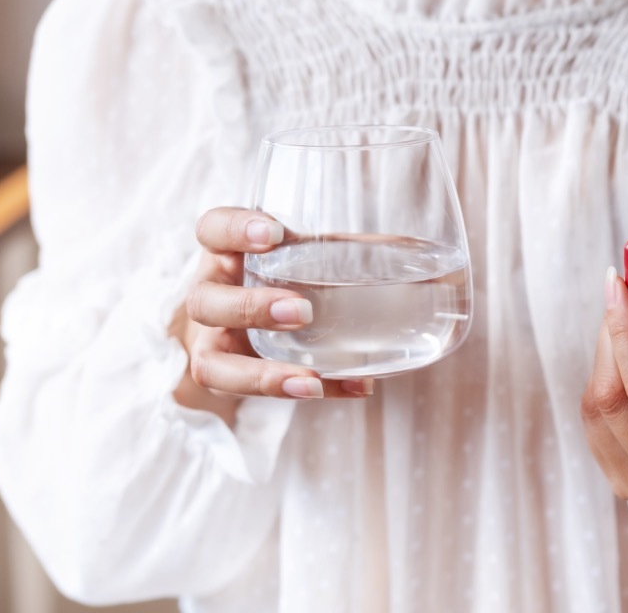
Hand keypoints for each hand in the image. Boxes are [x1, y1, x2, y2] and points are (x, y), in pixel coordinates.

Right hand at [171, 207, 373, 419]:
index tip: (274, 233)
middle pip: (204, 302)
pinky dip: (304, 393)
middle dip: (250, 309)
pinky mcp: (229, 380)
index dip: (235, 229)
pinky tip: (352, 387)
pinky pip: (255, 398)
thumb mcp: (303, 257)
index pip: (212, 229)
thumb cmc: (282, 279)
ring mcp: (211, 344)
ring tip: (310, 378)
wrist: (241, 328)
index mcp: (225, 254)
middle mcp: (209, 297)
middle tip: (301, 311)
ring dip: (262, 374)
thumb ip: (346, 254)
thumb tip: (422, 264)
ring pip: (211, 364)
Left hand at [580, 268, 627, 510]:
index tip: (620, 285)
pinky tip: (626, 362)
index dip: (627, 334)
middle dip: (613, 338)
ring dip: (606, 356)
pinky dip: (604, 380)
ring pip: (596, 409)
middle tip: (622, 292)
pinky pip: (593, 422)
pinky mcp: (621, 482)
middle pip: (614, 402)